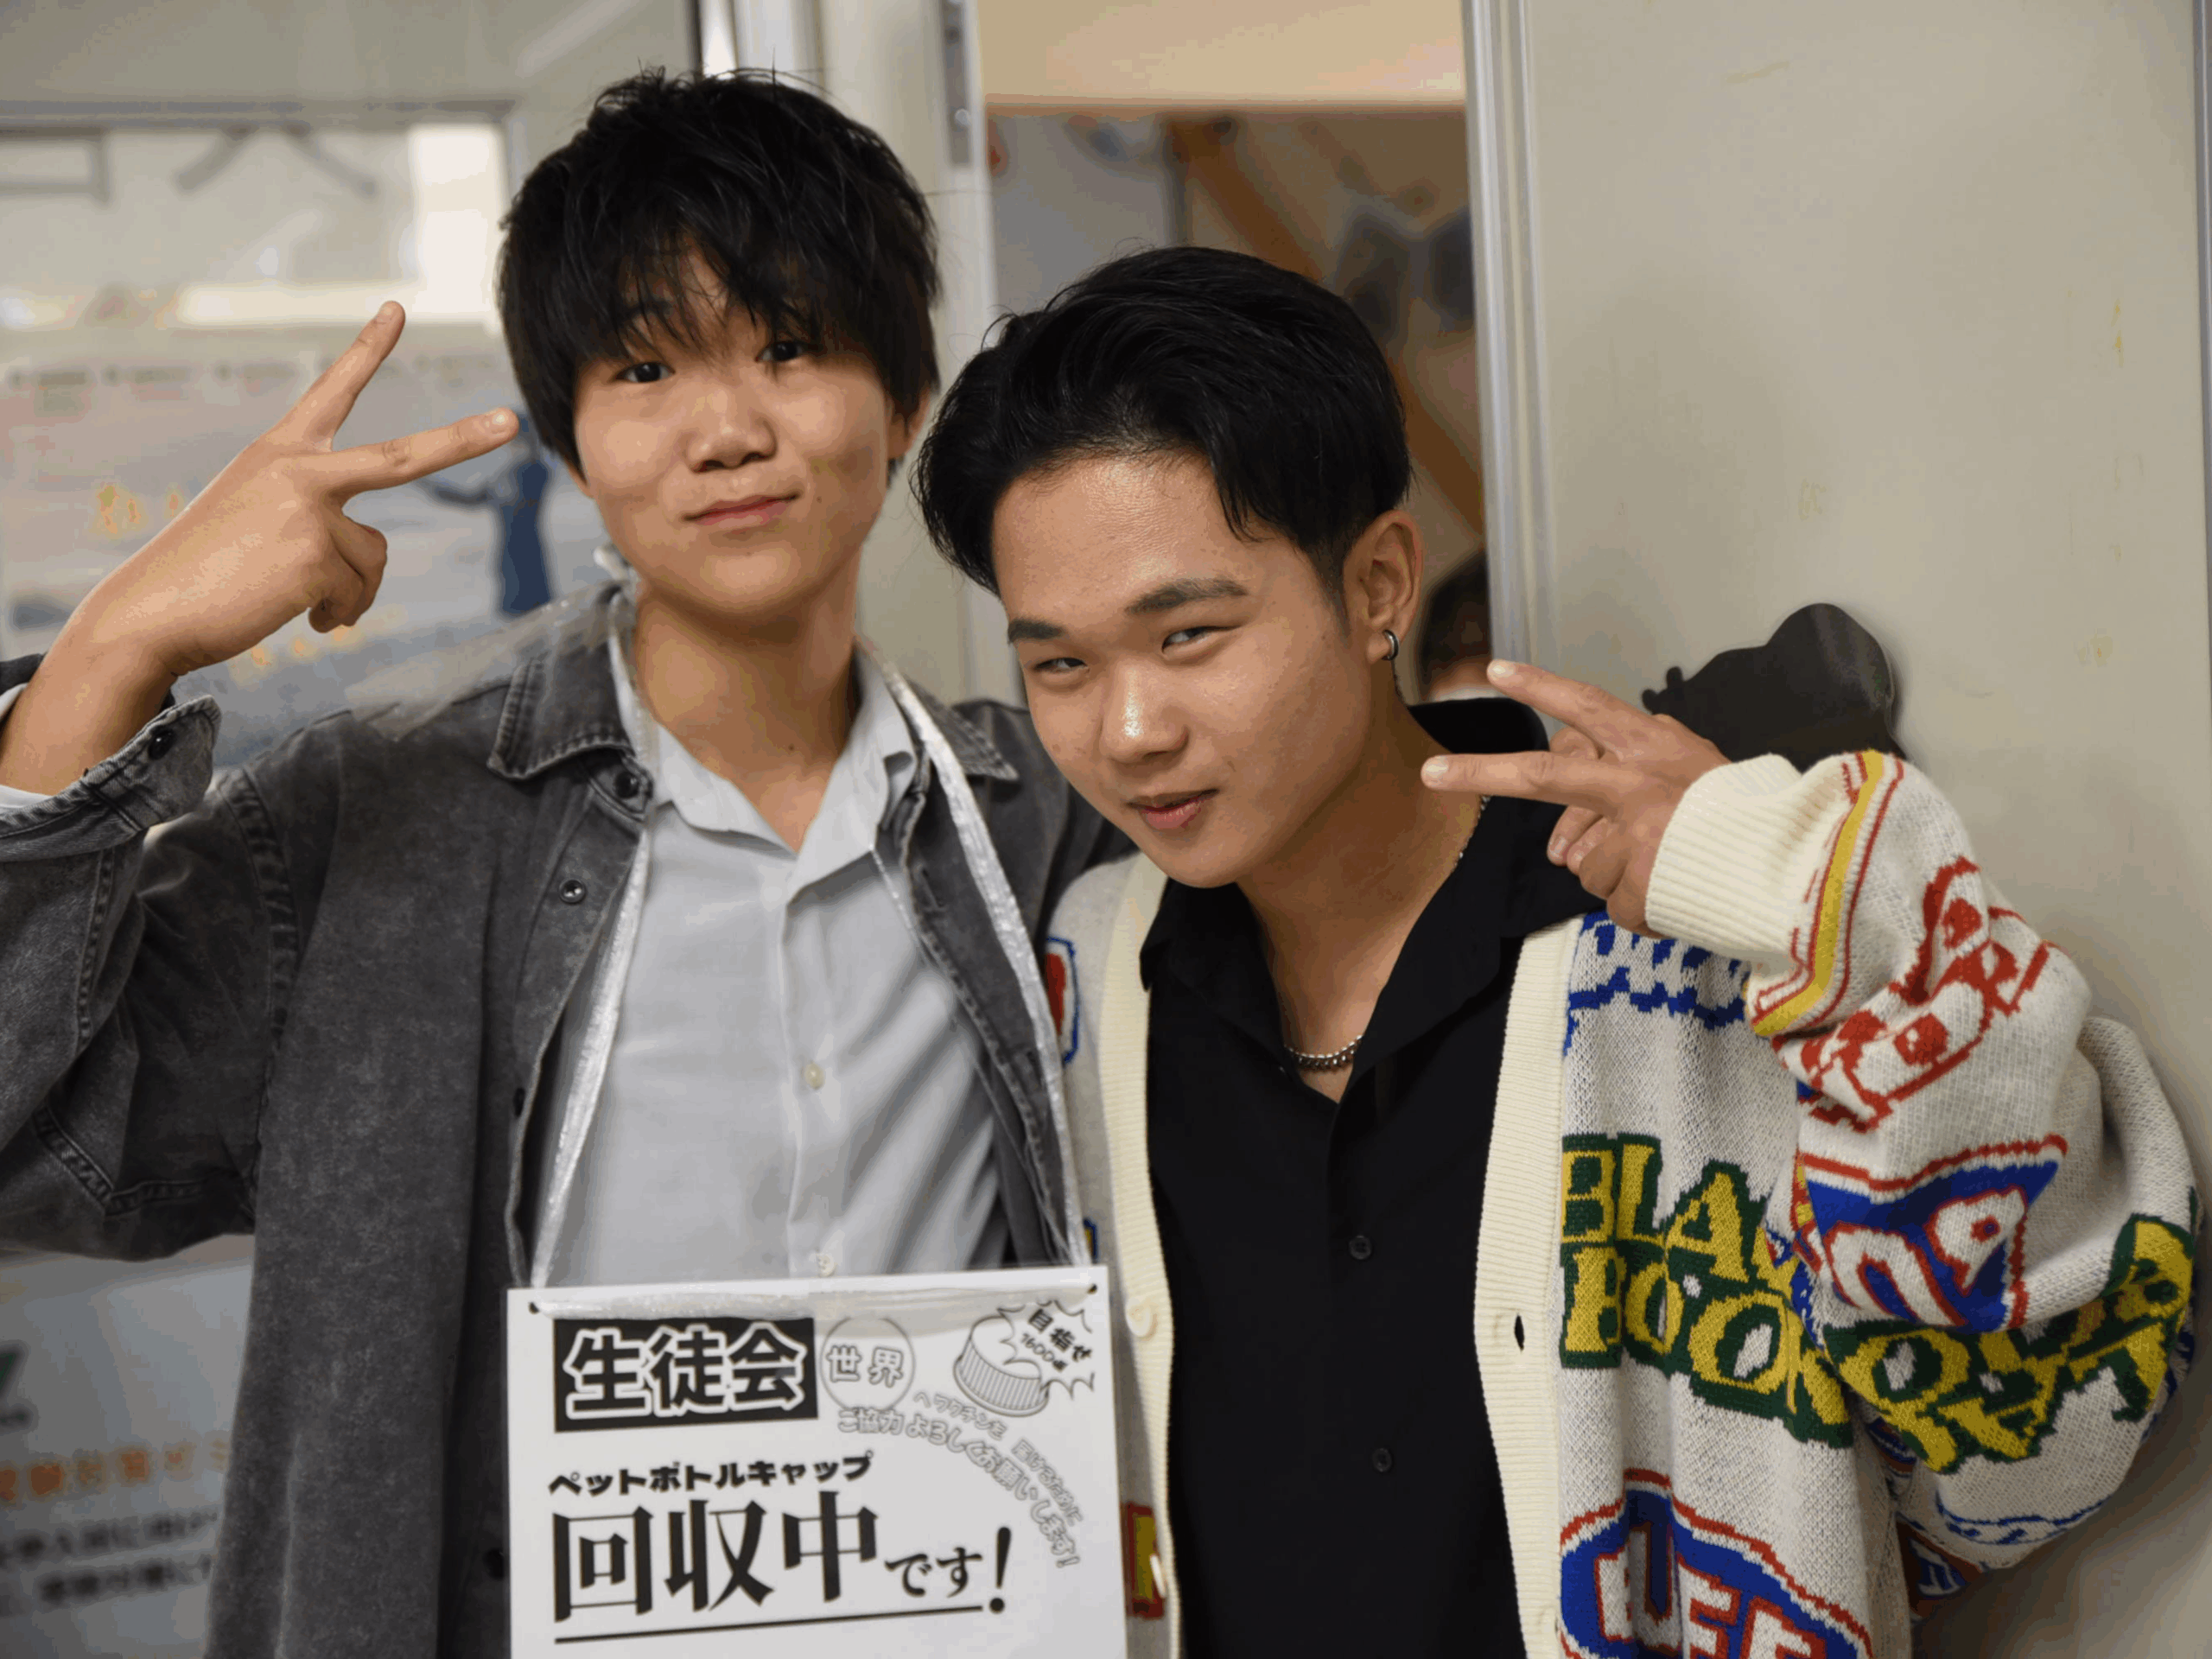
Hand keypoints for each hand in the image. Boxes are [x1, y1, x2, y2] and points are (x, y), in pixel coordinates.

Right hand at [66, 301, 516, 681]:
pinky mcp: (317, 554)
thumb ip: (321, 525)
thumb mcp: (263, 527)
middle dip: (463, 440)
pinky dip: (335, 614)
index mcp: (279, 453)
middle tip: (510, 422)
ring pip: (372, 561)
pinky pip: (357, 594)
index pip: (331, 392)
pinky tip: (293, 613)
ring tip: (290, 595)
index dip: (366, 350)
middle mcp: (298, 470)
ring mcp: (311, 510)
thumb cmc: (205, 573)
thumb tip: (365, 567)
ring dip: (346, 593)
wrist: (151, 613)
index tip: (397, 309)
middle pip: (402, 457)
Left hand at [1419, 660, 1729, 932]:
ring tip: (1667, 871)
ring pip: (1583, 862)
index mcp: (1656, 751)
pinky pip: (1613, 903)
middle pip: (1543, 776)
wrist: (1797, 870)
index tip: (1497, 670)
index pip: (1591, 708)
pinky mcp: (1637, 885)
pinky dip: (1639, 908)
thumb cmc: (1752, 818)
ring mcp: (1634, 837)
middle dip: (1480, 773)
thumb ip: (1645, 768)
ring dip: (1613, 875)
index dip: (1543, 688)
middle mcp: (1637, 787)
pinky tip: (1675, 897)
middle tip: (1430, 773)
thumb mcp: (1704, 770)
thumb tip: (1580, 809)